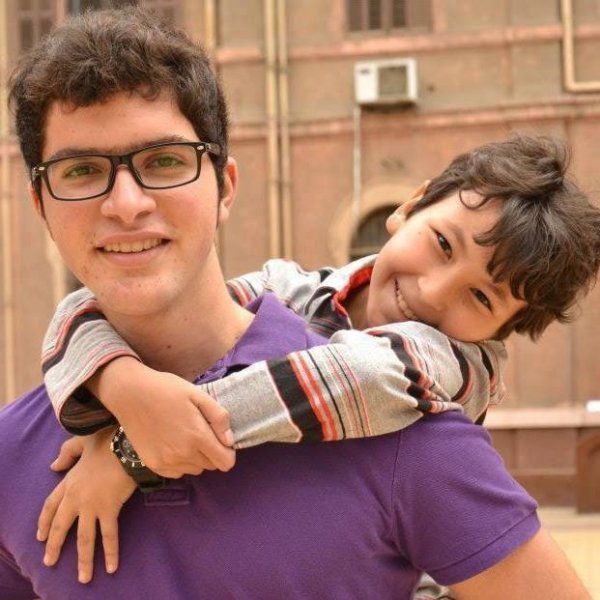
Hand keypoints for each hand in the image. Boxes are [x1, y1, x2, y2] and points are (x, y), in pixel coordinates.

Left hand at [37, 429, 135, 583]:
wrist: (126, 445)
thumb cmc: (107, 440)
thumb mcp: (83, 441)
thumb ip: (67, 453)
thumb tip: (53, 465)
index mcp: (69, 482)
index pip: (50, 506)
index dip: (44, 522)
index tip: (40, 537)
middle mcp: (76, 498)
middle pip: (60, 527)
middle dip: (54, 547)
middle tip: (50, 562)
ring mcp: (91, 506)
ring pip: (83, 538)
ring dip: (83, 560)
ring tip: (83, 578)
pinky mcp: (109, 509)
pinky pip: (109, 535)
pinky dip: (110, 552)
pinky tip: (111, 567)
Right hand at [90, 358, 235, 477]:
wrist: (130, 394)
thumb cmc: (167, 390)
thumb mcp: (198, 395)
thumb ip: (219, 417)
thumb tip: (230, 441)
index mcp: (197, 436)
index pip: (226, 463)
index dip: (228, 452)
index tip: (221, 439)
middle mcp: (183, 455)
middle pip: (211, 466)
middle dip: (212, 452)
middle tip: (201, 431)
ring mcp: (166, 462)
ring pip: (195, 470)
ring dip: (196, 457)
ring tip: (185, 435)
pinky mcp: (153, 465)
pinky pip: (177, 472)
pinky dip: (180, 462)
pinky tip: (172, 443)